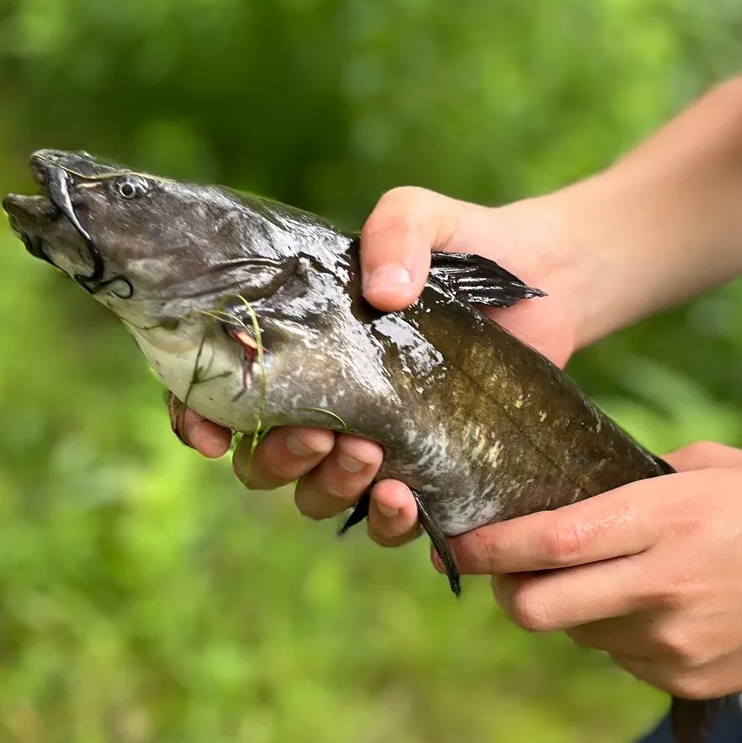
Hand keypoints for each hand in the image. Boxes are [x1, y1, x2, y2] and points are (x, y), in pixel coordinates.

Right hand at [168, 185, 584, 544]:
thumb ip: (395, 231)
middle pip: (262, 463)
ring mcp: (370, 448)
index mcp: (295, 349)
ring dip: (330, 487)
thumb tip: (383, 291)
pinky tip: (409, 502)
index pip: (217, 392)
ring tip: (371, 457)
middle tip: (323, 433)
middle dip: (279, 457)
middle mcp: (321, 406)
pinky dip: (390, 524)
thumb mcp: (422, 219)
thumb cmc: (465, 248)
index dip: (196, 419)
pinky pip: (389, 524)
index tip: (210, 435)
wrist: (545, 285)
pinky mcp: (425, 477)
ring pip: (316, 497)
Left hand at [445, 442, 741, 699]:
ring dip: (572, 610)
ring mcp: (672, 642)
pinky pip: (621, 659)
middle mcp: (658, 586)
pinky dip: (620, 634)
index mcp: (664, 519)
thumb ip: (643, 479)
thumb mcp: (720, 466)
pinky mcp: (686, 680)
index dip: (491, 546)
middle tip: (516, 572)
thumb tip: (583, 488)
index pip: (547, 541)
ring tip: (613, 579)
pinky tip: (659, 608)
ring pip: (575, 635)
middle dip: (510, 592)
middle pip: (533, 610)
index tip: (463, 540)